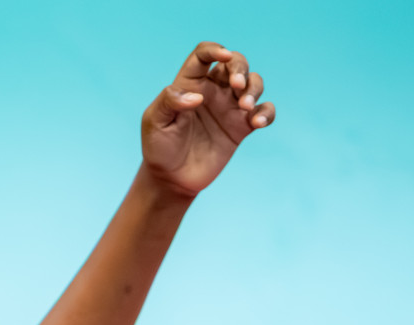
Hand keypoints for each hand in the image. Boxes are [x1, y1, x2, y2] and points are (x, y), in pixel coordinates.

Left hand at [141, 41, 275, 197]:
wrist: (171, 179)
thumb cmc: (158, 147)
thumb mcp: (154, 122)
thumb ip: (170, 102)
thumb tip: (198, 97)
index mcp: (189, 84)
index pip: (204, 55)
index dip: (215, 49)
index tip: (224, 56)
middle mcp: (212, 91)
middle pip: (235, 63)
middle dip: (241, 68)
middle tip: (237, 85)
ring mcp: (229, 108)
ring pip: (253, 83)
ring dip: (254, 89)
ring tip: (245, 107)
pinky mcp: (242, 127)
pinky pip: (264, 111)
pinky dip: (266, 112)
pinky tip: (258, 123)